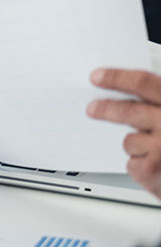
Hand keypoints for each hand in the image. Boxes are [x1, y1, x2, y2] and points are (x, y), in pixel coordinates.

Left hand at [86, 68, 160, 199]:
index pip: (144, 83)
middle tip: (92, 108)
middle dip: (107, 109)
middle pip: (129, 110)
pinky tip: (159, 170)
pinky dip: (141, 168)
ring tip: (159, 154)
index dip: (117, 78)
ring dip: (137, 147)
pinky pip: (131, 164)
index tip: (98, 77)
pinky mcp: (151, 170)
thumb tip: (127, 90)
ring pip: (129, 141)